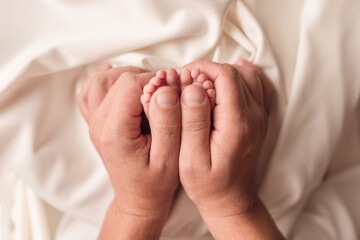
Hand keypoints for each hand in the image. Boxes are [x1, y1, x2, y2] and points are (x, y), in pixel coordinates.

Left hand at [77, 64, 181, 238]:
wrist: (138, 198)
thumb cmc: (155, 183)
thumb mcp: (170, 158)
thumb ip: (168, 123)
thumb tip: (165, 90)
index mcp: (115, 132)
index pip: (130, 84)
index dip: (155, 80)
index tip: (173, 88)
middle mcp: (99, 125)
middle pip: (118, 80)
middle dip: (146, 78)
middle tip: (167, 89)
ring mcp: (94, 123)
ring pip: (102, 81)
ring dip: (128, 77)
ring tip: (150, 87)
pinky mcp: (97, 122)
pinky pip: (91, 92)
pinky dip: (103, 80)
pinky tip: (114, 76)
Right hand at [178, 60, 282, 238]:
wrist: (231, 200)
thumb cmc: (208, 184)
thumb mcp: (191, 159)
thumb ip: (192, 122)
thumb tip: (193, 87)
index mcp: (237, 122)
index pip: (225, 75)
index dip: (202, 68)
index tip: (183, 76)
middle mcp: (254, 116)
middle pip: (236, 72)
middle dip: (208, 70)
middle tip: (187, 81)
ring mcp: (260, 117)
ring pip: (249, 76)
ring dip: (223, 73)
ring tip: (202, 83)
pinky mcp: (259, 119)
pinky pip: (259, 87)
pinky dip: (245, 77)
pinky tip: (230, 80)